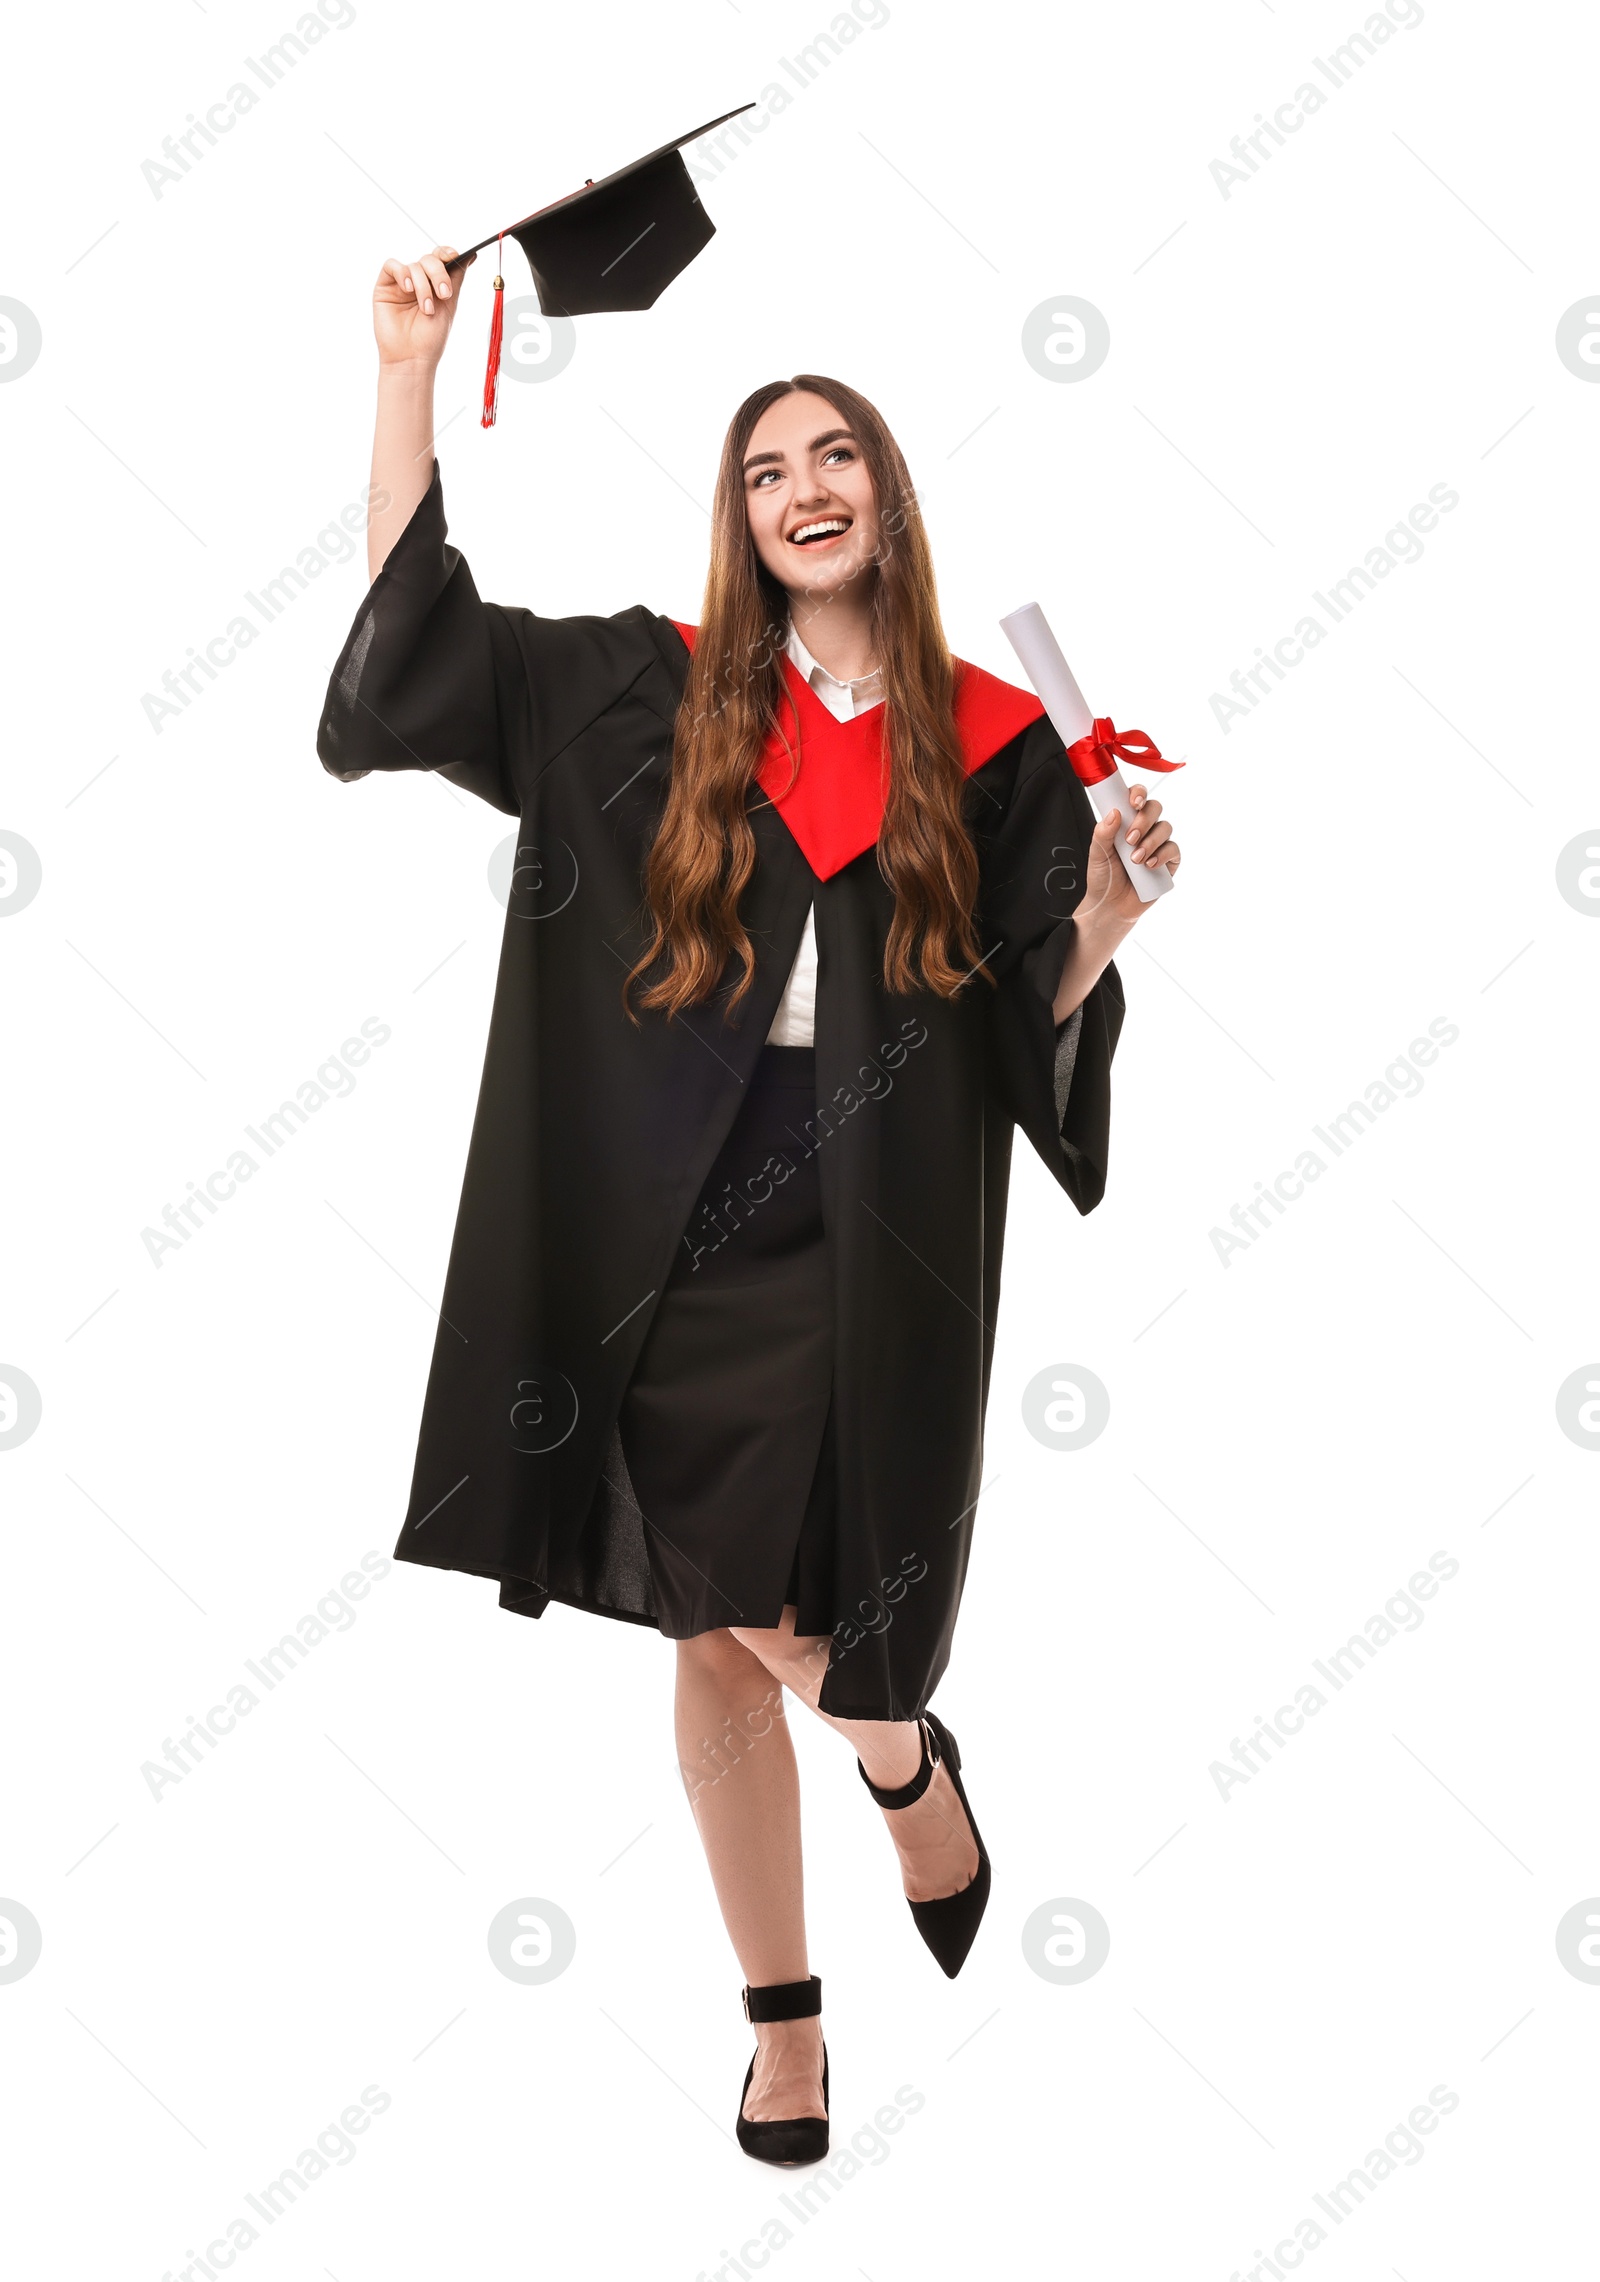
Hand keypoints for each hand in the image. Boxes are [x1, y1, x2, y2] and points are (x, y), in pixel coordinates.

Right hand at [373, 246, 473, 368]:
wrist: (412, 358)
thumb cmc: (430, 338)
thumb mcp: (450, 305)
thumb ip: (457, 279)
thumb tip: (471, 255)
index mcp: (434, 284)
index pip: (440, 259)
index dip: (446, 253)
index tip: (455, 255)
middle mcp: (418, 281)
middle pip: (429, 259)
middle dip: (438, 273)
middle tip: (444, 294)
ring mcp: (401, 283)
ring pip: (414, 265)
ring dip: (423, 286)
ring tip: (426, 308)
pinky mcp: (384, 286)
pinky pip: (392, 266)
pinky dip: (402, 273)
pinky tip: (408, 289)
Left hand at [1078, 784, 1180, 934]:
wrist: (1111, 906)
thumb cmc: (1103, 877)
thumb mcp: (1097, 853)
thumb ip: (1103, 832)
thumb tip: (1114, 812)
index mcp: (1126, 821)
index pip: (1137, 798)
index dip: (1139, 794)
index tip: (1133, 803)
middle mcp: (1144, 829)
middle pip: (1155, 808)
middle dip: (1144, 820)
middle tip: (1129, 839)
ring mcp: (1158, 844)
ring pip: (1165, 827)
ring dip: (1150, 841)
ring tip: (1135, 859)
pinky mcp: (1168, 861)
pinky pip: (1173, 850)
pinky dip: (1162, 855)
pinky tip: (1149, 865)